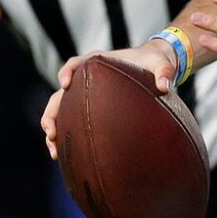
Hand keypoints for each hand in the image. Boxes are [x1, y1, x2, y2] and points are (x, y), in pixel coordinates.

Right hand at [41, 39, 179, 157]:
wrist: (154, 67)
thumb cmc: (155, 63)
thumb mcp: (162, 64)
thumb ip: (165, 72)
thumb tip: (165, 87)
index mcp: (97, 63)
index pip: (75, 64)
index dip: (67, 73)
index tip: (65, 85)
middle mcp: (85, 79)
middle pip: (59, 95)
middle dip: (52, 114)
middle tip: (52, 132)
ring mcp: (84, 94)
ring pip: (61, 111)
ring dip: (54, 129)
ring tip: (54, 150)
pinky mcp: (89, 107)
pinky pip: (72, 121)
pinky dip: (67, 136)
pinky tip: (66, 155)